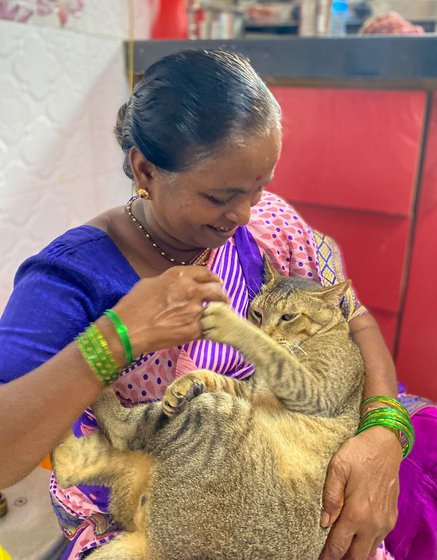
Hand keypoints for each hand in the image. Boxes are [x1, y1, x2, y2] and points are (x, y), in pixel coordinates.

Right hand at [111, 266, 227, 355]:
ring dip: (217, 313)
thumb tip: (177, 286)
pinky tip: (208, 331)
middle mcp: (191, 290)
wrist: (127, 330)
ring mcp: (194, 310)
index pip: (206, 273)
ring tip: (217, 317)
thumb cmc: (133, 305)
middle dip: (221, 296)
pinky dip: (209, 329)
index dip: (214, 279)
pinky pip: (208, 328)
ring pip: (216, 310)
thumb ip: (169, 282)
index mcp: (179, 276)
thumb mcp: (150, 283)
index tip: (217, 283)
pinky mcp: (193, 330)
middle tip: (221, 301)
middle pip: (217, 290)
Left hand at [319, 427, 401, 559]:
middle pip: (356, 555)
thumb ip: (330, 497)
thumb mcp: (337, 468)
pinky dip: (366, 543)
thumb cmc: (358, 453)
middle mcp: (372, 523)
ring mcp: (384, 522)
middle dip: (341, 559)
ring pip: (368, 550)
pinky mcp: (391, 517)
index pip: (338, 545)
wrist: (385, 445)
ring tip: (340, 549)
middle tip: (328, 556)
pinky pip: (378, 539)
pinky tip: (356, 537)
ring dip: (354, 552)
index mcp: (356, 512)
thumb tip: (324, 523)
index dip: (327, 556)